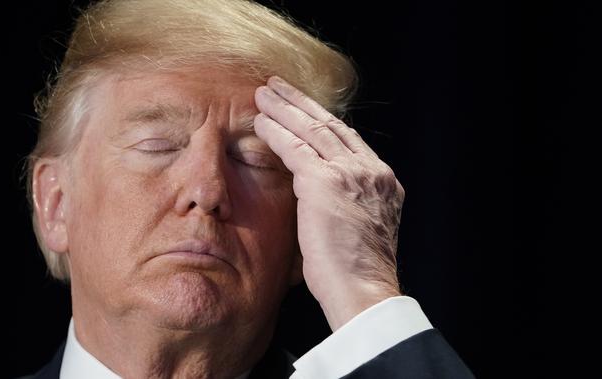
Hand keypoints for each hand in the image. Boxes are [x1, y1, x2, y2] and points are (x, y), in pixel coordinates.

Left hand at [254, 76, 404, 330]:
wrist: (363, 292)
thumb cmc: (354, 274)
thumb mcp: (357, 228)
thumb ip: (342, 203)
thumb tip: (315, 195)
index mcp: (382, 182)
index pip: (347, 140)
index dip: (321, 121)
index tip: (303, 110)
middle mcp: (371, 170)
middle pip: (331, 125)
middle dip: (301, 103)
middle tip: (279, 87)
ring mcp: (350, 173)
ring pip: (312, 129)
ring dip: (284, 108)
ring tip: (263, 94)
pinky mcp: (325, 181)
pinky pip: (294, 147)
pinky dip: (275, 131)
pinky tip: (260, 121)